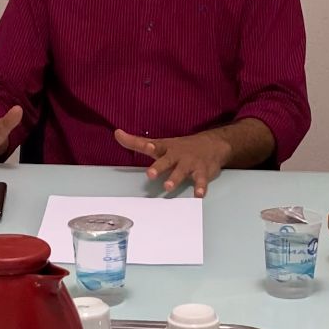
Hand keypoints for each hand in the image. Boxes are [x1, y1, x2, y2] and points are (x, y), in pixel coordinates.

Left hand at [113, 128, 230, 197]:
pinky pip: (201, 180)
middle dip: (159, 167)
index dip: (149, 146)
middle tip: (150, 174)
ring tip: (168, 187)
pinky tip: (198, 195)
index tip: (146, 145)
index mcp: (165, 149)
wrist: (212, 144)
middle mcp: (176, 155)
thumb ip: (136, 142)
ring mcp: (189, 163)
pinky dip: (200, 187)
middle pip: (166, 161)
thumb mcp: (159, 143)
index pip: (154, 146)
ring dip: (175, 179)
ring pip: (182, 171)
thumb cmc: (180, 147)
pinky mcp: (202, 172)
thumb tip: (116, 133)